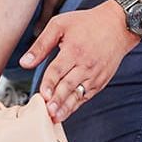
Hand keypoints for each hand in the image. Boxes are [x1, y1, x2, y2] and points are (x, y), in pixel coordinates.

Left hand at [20, 0, 135, 121]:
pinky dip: (76, 105)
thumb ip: (41, 45)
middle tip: (48, 112)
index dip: (50, 83)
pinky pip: (87, 96)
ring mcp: (95, 74)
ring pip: (78, 94)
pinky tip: (66, 112)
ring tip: (55, 117)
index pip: (58, 70)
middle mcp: (86, 64)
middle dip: (58, 100)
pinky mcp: (101, 81)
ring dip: (66, 107)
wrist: (118, 26)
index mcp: (74, 50)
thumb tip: (24, 62)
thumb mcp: (60, 25)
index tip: (42, 95)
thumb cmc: (86, 23)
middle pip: (68, 85)